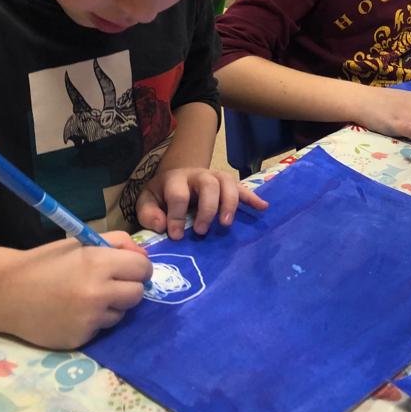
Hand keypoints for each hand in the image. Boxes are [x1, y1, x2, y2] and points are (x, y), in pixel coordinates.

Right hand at [0, 232, 151, 349]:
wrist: (10, 292)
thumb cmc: (48, 263)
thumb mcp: (83, 242)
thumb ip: (118, 243)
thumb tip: (145, 258)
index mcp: (100, 264)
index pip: (143, 269)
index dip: (139, 268)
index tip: (131, 269)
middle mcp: (99, 293)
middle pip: (137, 294)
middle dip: (129, 287)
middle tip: (112, 285)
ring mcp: (90, 319)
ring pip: (121, 314)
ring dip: (112, 306)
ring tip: (88, 298)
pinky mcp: (81, 339)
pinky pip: (101, 329)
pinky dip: (94, 321)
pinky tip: (74, 313)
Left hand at [136, 166, 268, 239]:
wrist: (176, 178)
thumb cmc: (162, 195)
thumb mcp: (147, 202)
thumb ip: (149, 214)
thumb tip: (162, 226)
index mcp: (175, 179)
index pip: (178, 194)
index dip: (177, 216)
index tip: (177, 236)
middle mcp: (198, 175)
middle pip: (208, 185)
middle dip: (207, 209)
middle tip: (202, 231)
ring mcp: (215, 177)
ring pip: (227, 183)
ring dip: (229, 203)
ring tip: (226, 224)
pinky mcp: (227, 184)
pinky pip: (242, 188)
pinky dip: (253, 197)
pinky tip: (263, 207)